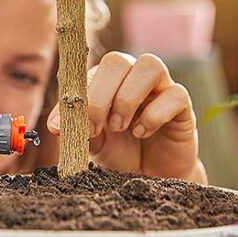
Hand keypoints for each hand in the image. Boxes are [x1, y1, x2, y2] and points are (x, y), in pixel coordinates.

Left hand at [47, 52, 206, 183]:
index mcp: (106, 80)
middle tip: (99, 127)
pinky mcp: (183, 104)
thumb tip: (55, 125)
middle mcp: (133, 76)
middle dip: (101, 96)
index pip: (88, 70)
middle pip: (118, 60)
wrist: (150, 176)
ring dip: (128, 98)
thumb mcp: (91, 142)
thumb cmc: (120, 151)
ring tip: (120, 127)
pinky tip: (142, 133)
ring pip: (150, 65)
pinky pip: (176, 94)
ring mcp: (160, 87)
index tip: (64, 127)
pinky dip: (155, 115)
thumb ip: (75, 129)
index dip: (77, 95)